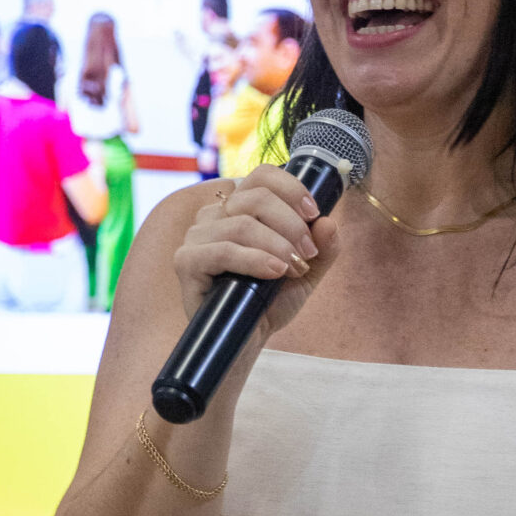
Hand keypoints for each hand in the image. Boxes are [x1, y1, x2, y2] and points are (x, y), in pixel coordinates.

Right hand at [171, 166, 336, 333]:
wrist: (245, 339)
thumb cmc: (270, 301)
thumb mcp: (306, 274)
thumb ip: (323, 249)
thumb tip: (329, 222)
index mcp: (240, 207)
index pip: (262, 175)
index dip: (291, 188)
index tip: (314, 213)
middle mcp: (215, 215)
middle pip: (255, 197)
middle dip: (290, 224)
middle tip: (308, 254)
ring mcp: (197, 237)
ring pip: (241, 224)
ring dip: (277, 245)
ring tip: (294, 269)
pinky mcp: (186, 262)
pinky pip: (222, 251)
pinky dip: (254, 259)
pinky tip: (275, 272)